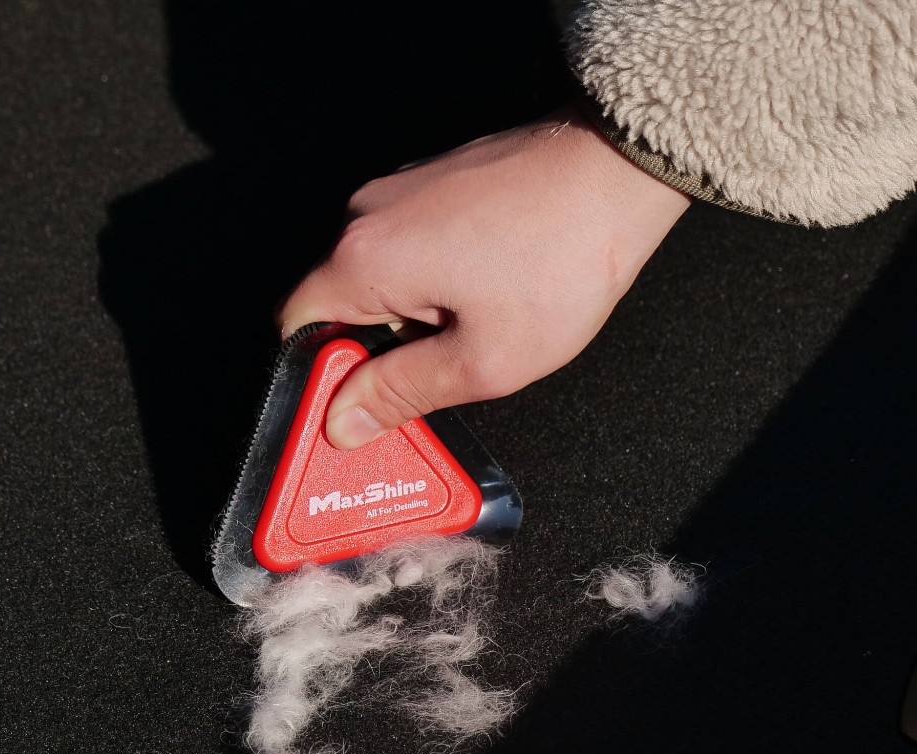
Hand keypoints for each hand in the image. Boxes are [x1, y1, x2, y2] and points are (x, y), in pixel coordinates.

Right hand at [278, 102, 689, 449]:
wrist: (619, 169)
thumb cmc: (564, 260)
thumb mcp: (483, 361)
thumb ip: (401, 393)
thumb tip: (343, 420)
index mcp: (365, 258)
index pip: (297, 331)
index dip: (322, 378)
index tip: (358, 408)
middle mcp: (368, 215)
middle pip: (337, 307)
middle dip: (375, 354)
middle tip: (431, 380)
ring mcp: (400, 192)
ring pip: (376, 280)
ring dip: (409, 320)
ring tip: (474, 330)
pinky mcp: (432, 184)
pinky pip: (406, 249)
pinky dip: (429, 285)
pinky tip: (482, 296)